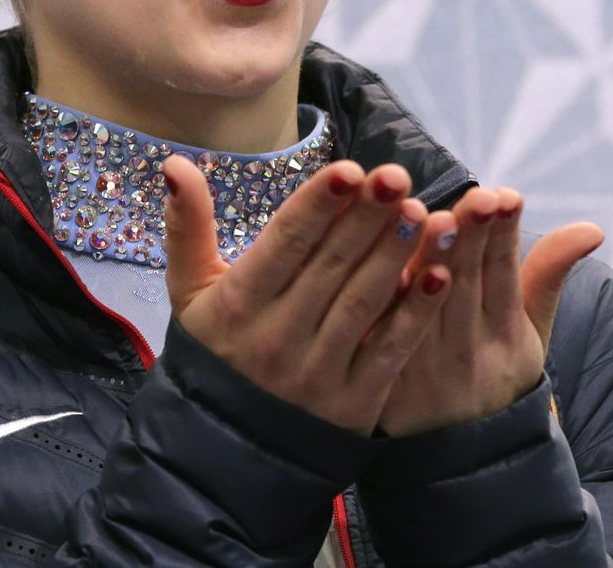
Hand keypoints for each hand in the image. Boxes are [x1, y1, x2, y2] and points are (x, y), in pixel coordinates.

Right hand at [162, 155, 451, 433]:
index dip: (317, 205)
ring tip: (423, 212)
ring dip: (395, 256)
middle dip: (366, 217)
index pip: (284, 243)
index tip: (349, 169)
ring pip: (363, 303)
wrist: (223, 449)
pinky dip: (416, 314)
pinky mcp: (353, 403)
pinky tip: (438, 274)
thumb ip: (186, 226)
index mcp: (239, 303)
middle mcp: (277, 336)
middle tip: (397, 177)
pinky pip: (389, 352)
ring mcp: (318, 372)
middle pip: (331, 265)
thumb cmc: (213, 349)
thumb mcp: (188, 289)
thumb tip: (174, 162)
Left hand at [376, 187, 602, 435]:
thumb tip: (593, 228)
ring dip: (428, 260)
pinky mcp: (385, 375)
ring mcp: (425, 366)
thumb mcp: (529, 333)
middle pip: (467, 286)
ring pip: (425, 304)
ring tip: (433, 216)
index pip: (506, 278)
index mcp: (507, 339)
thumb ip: (548, 275)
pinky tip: (378, 254)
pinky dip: (385, 294)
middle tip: (474, 197)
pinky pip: (383, 329)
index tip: (506, 195)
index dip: (505, 237)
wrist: (456, 458)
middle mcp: (468, 352)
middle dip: (471, 239)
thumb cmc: (495, 371)